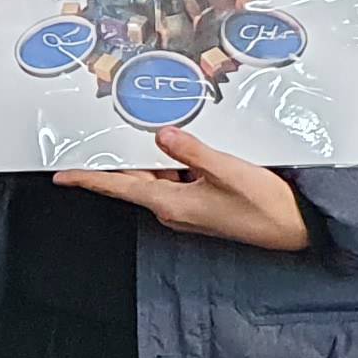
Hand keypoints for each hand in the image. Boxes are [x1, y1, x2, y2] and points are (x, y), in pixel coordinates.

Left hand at [56, 130, 313, 251]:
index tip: (62, 174)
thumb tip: (161, 136)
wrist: (294, 227)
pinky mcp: (202, 204)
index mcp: (171, 204)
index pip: (119, 188)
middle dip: (117, 159)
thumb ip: (191, 151)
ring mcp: (188, 209)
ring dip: (149, 158)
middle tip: (99, 135)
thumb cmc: (264, 205)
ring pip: (157, 178)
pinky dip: (172, 163)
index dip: (89, 179)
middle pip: (134, 180)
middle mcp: (174, 210)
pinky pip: (176, 180)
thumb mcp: (227, 170)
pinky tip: (179, 145)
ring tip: (140, 129)